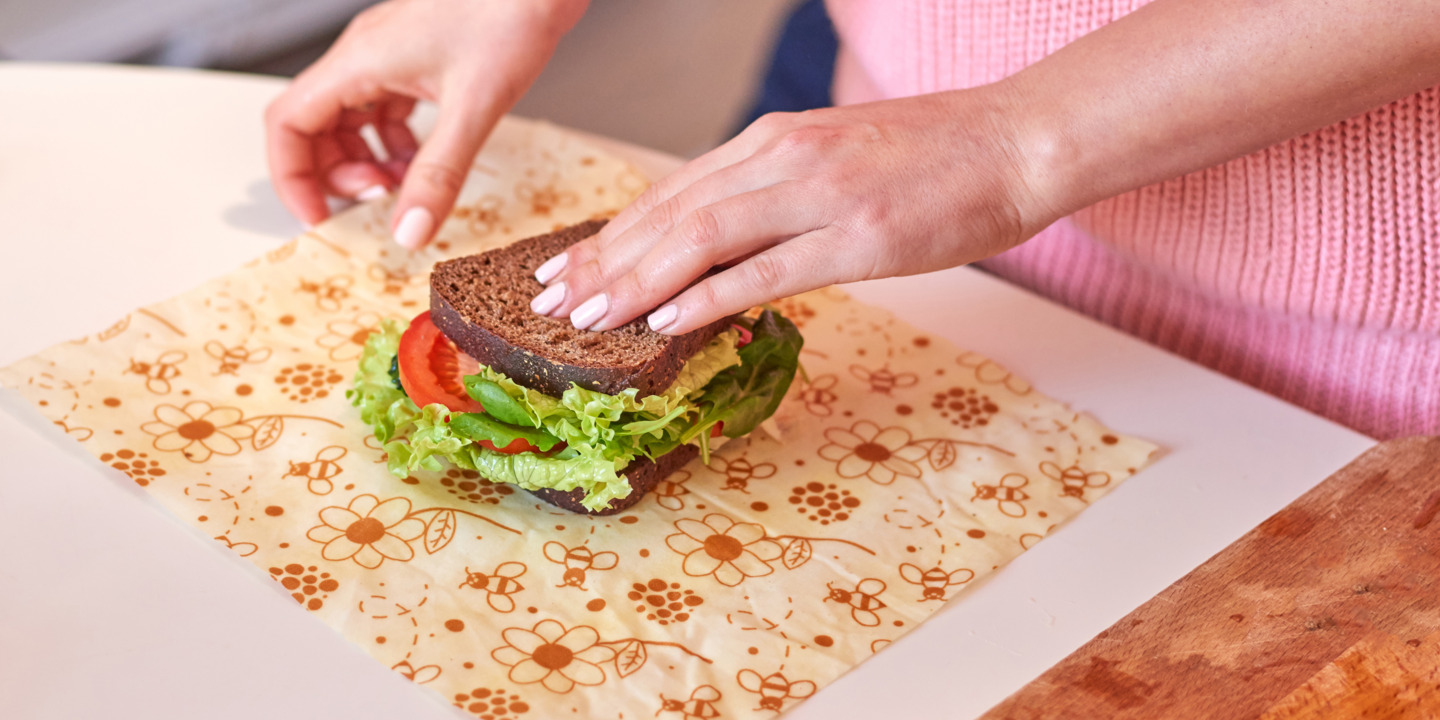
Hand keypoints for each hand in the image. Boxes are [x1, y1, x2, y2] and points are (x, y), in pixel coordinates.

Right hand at [264, 0, 586, 246]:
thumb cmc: (509, 15)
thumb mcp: (474, 109)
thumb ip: (439, 175)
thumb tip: (409, 233)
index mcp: (358, 61)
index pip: (287, 123)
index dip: (292, 177)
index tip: (318, 217)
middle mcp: (362, 55)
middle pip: (312, 125)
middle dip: (337, 173)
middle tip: (379, 200)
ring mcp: (386, 55)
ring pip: (348, 120)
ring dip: (367, 161)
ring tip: (404, 186)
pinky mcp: (414, 58)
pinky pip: (383, 108)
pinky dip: (394, 143)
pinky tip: (425, 161)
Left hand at [526, 88, 1049, 333]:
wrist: (1017, 141)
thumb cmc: (937, 158)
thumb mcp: (839, 159)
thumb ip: (779, 192)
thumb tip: (727, 239)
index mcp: (775, 141)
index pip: (672, 191)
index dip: (611, 233)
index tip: (568, 267)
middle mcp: (783, 159)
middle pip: (671, 213)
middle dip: (604, 259)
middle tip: (552, 300)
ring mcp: (819, 195)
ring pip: (703, 237)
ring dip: (636, 280)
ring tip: (589, 317)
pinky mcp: (858, 236)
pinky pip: (767, 270)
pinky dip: (709, 295)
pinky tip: (668, 321)